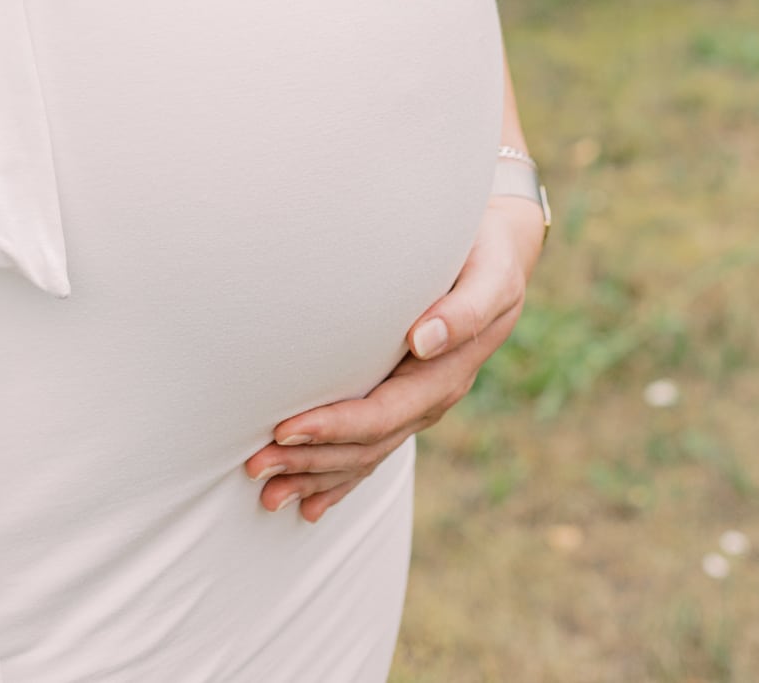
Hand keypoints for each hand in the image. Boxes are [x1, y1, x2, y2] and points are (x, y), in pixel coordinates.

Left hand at [244, 195, 545, 521]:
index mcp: (446, 373)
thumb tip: (421, 340)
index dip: (333, 427)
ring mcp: (420, 404)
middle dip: (311, 460)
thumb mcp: (491, 277)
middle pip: (367, 444)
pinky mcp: (408, 398)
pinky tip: (310, 502)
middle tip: (255, 466)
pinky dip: (340, 478)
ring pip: (365, 454)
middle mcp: (432, 398)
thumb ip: (463, 311)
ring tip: (267, 493)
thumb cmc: (489, 256)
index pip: (382, 414)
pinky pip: (374, 447)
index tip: (286, 430)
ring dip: (316, 475)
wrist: (502, 257)